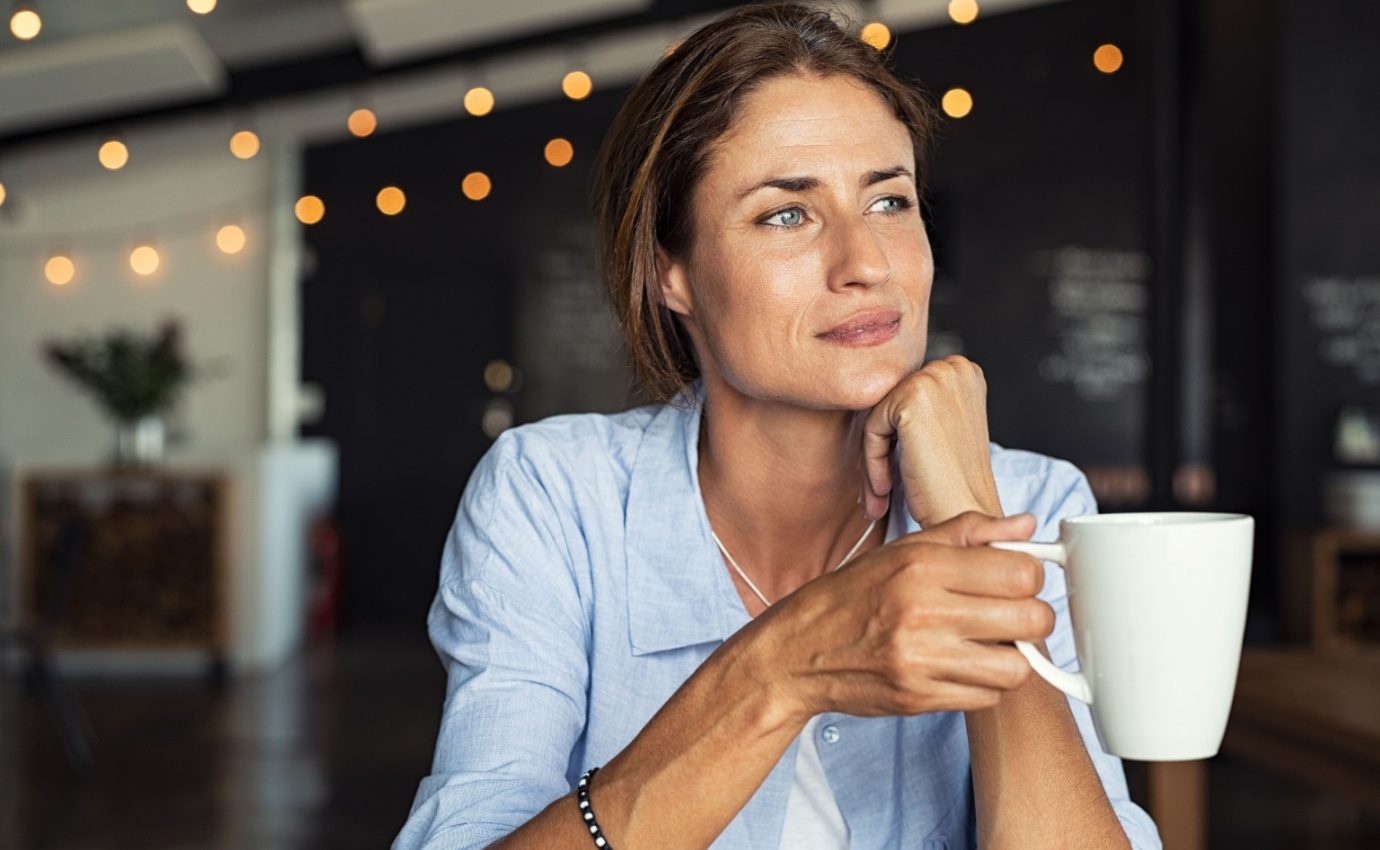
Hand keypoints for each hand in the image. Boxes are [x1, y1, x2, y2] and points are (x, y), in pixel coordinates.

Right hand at [751, 512, 1053, 719]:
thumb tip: (1025, 525)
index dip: (1029, 576)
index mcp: (922, 566)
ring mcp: (921, 660)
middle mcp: (922, 612)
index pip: (1020, 572)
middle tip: (1011, 614)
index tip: (1015, 579)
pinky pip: (987, 698)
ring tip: (987, 643)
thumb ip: (968, 532)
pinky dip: (984, 684)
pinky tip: (961, 665)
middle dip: (1031, 616)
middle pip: (1030, 619)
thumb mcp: (903, 550)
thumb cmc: (853, 595)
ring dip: (1011, 656)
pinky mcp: (919, 698)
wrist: (798, 651)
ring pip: (1017, 666)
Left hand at [860, 355, 1000, 526]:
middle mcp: (954, 367)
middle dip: (884, 447)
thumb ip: (920, 405)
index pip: (906, 395)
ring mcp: (935, 378)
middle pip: (891, 404)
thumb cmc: (954, 483)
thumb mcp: (942, 429)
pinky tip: (885, 489)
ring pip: (878, 416)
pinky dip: (873, 462)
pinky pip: (872, 428)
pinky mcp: (913, 397)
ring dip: (875, 459)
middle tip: (882, 489)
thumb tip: (874, 394)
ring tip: (882, 494)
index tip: (897, 470)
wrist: (965, 513)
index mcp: (964, 371)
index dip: (898, 437)